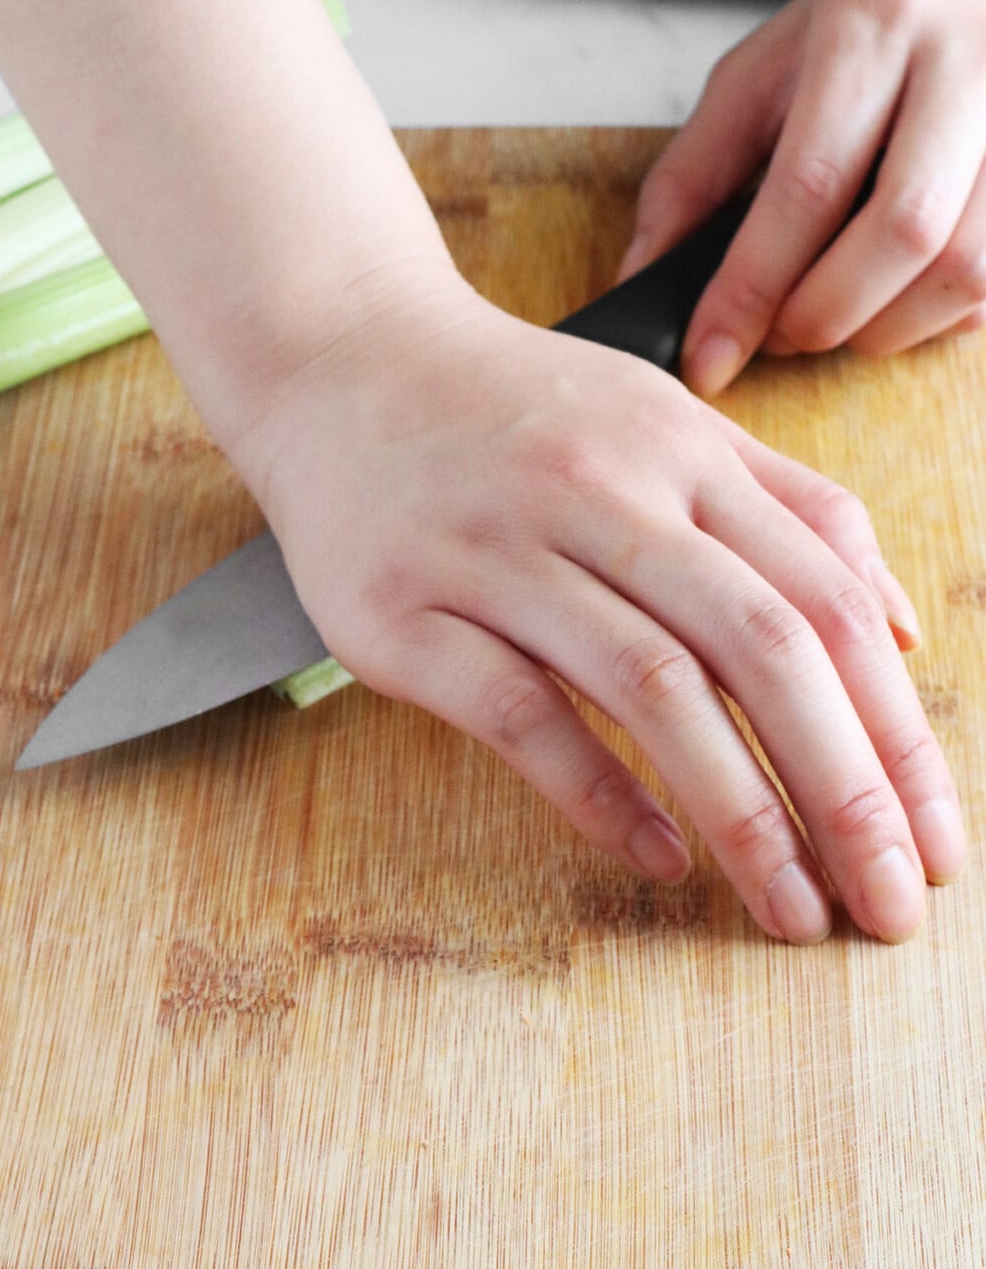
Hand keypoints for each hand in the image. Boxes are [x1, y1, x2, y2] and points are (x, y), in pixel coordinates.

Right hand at [231, 263, 965, 944]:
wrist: (342, 362)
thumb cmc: (516, 410)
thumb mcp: (668, 424)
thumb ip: (792, 512)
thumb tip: (899, 628)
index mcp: (681, 452)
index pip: (828, 600)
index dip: (898, 730)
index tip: (936, 837)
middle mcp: (602, 493)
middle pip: (760, 646)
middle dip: (845, 788)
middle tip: (890, 904)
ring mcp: (498, 551)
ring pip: (648, 684)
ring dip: (739, 811)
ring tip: (792, 907)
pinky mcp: (405, 612)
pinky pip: (515, 711)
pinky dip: (596, 791)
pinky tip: (659, 855)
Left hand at [619, 0, 985, 394]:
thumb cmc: (862, 34)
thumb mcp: (759, 75)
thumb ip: (693, 175)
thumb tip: (640, 278)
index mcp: (871, 26)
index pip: (807, 186)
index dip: (751, 291)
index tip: (709, 357)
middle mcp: (961, 63)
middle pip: (900, 235)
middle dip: (824, 314)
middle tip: (782, 333)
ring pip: (963, 270)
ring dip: (885, 327)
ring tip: (838, 314)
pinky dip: (937, 316)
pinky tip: (897, 295)